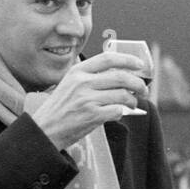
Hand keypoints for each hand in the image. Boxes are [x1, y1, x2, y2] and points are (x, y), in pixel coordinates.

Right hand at [31, 51, 148, 149]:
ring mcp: (87, 99)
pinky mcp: (92, 116)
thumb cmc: (60, 108)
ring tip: (133, 104)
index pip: (108, 59)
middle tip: (143, 89)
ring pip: (123, 95)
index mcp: (77, 72)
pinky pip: (117, 111)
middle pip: (121, 77)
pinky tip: (117, 113)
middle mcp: (83, 83)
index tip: (139, 65)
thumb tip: (120, 76)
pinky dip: (121, 112)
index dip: (128, 60)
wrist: (45, 129)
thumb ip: (90, 78)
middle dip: (138, 83)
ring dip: (133, 101)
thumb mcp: (70, 85)